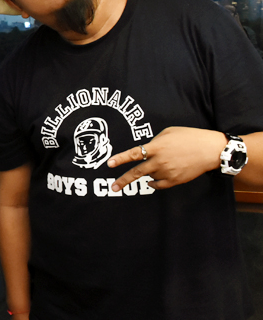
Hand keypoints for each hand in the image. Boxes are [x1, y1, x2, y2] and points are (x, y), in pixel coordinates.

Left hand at [108, 127, 225, 191]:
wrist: (210, 150)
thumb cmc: (190, 137)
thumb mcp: (169, 132)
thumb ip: (154, 142)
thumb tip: (146, 150)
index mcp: (157, 147)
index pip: (134, 154)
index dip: (120, 158)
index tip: (110, 163)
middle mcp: (160, 161)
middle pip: (137, 172)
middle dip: (123, 180)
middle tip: (113, 187)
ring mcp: (168, 172)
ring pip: (149, 176)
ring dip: (150, 171)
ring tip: (164, 162)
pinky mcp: (175, 180)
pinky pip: (158, 185)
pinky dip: (153, 183)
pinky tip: (151, 181)